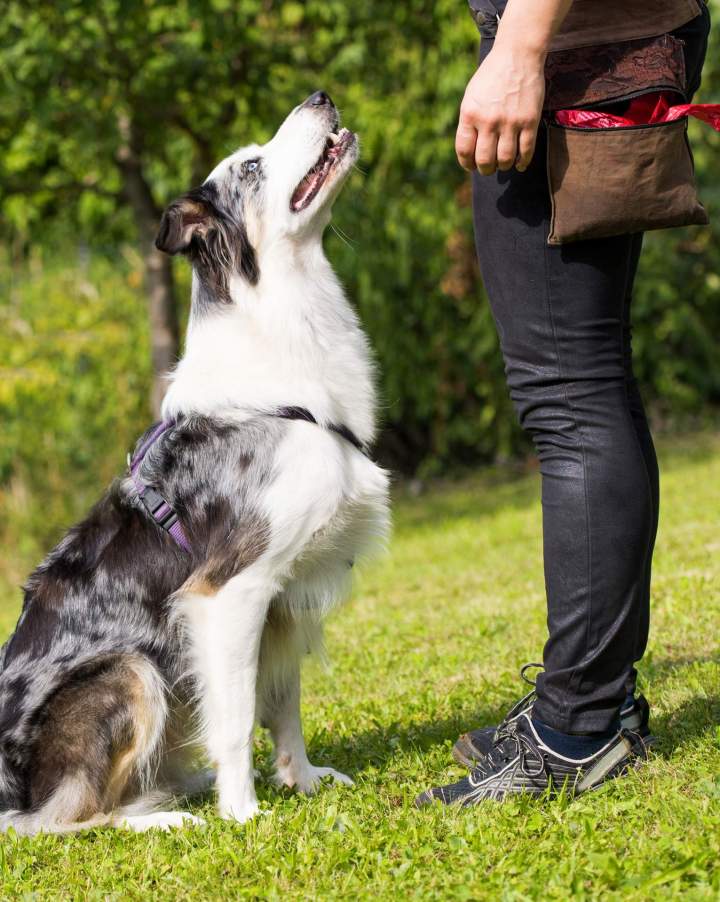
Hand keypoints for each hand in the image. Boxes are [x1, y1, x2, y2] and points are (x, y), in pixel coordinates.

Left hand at [456, 42, 545, 174]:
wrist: (518, 54)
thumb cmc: (492, 76)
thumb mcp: (472, 96)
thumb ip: (469, 122)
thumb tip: (471, 151)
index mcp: (470, 114)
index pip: (464, 151)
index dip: (467, 164)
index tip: (471, 166)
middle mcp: (489, 120)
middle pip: (485, 160)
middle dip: (485, 169)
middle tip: (488, 168)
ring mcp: (510, 121)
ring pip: (505, 159)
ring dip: (503, 166)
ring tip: (503, 163)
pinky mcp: (530, 120)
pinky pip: (526, 151)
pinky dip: (522, 162)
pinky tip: (519, 164)